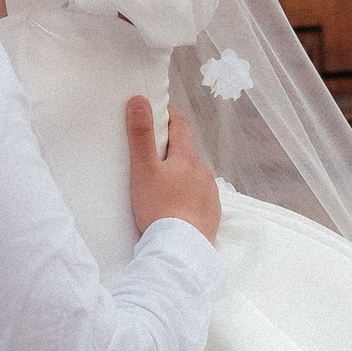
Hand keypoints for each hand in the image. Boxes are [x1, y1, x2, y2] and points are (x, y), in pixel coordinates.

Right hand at [126, 98, 219, 243]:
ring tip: (164, 184)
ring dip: (181, 173)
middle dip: (173, 147)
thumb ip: (141, 135)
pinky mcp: (212, 214)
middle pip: (187, 151)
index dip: (168, 115)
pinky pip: (200, 197)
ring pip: (194, 175)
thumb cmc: (159, 208)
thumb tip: (139, 100)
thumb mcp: (143, 169)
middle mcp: (203, 171)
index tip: (157, 112)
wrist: (180, 250)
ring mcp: (210, 193)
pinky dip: (189, 196)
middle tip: (153, 152)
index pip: (180, 125)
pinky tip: (178, 206)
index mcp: (187, 157)